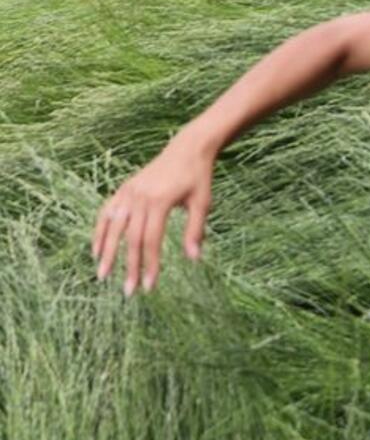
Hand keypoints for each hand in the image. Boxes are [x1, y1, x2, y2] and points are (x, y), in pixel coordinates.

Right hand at [91, 134, 215, 295]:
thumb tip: (194, 259)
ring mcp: (129, 192)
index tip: (149, 286)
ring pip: (113, 226)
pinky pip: (107, 212)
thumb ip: (196, 230)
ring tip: (103, 274)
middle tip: (128, 291)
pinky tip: (97, 249)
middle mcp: (139, 197)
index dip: (150, 264)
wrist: (187, 148)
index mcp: (159, 201)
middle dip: (129, 266)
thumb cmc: (198, 177)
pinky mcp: (124, 189)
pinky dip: (100, 230)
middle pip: (130, 238)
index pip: (151, 240)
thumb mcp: (203, 202)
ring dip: (107, 252)